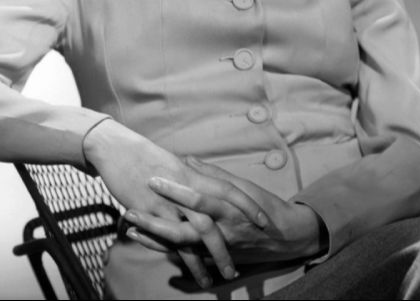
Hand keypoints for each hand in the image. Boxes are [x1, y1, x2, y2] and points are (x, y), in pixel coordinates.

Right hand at [82, 121, 269, 287]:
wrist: (117, 149)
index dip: (247, 204)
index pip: (228, 189)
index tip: (263, 220)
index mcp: (192, 174)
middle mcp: (184, 190)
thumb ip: (189, 173)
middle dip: (231, 242)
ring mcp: (167, 203)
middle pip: (214, 219)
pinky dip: (186, 259)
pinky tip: (196, 273)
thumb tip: (202, 177)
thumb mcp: (172, 162)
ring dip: (212, 258)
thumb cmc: (144, 154)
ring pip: (197, 235)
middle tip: (245, 259)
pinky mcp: (150, 213)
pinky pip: (172, 241)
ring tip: (224, 276)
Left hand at [126, 157, 325, 263]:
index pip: (198, 197)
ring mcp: (218, 248)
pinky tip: (146, 241)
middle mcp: (222, 231)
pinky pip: (187, 256)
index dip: (174, 188)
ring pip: (183, 247)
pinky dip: (165, 249)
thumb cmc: (266, 206)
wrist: (288, 237)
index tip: (153, 177)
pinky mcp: (216, 258)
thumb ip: (214, 175)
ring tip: (131, 226)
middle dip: (156, 219)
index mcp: (229, 208)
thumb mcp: (243, 186)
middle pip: (185, 228)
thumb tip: (187, 160)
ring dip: (154, 237)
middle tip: (131, 207)